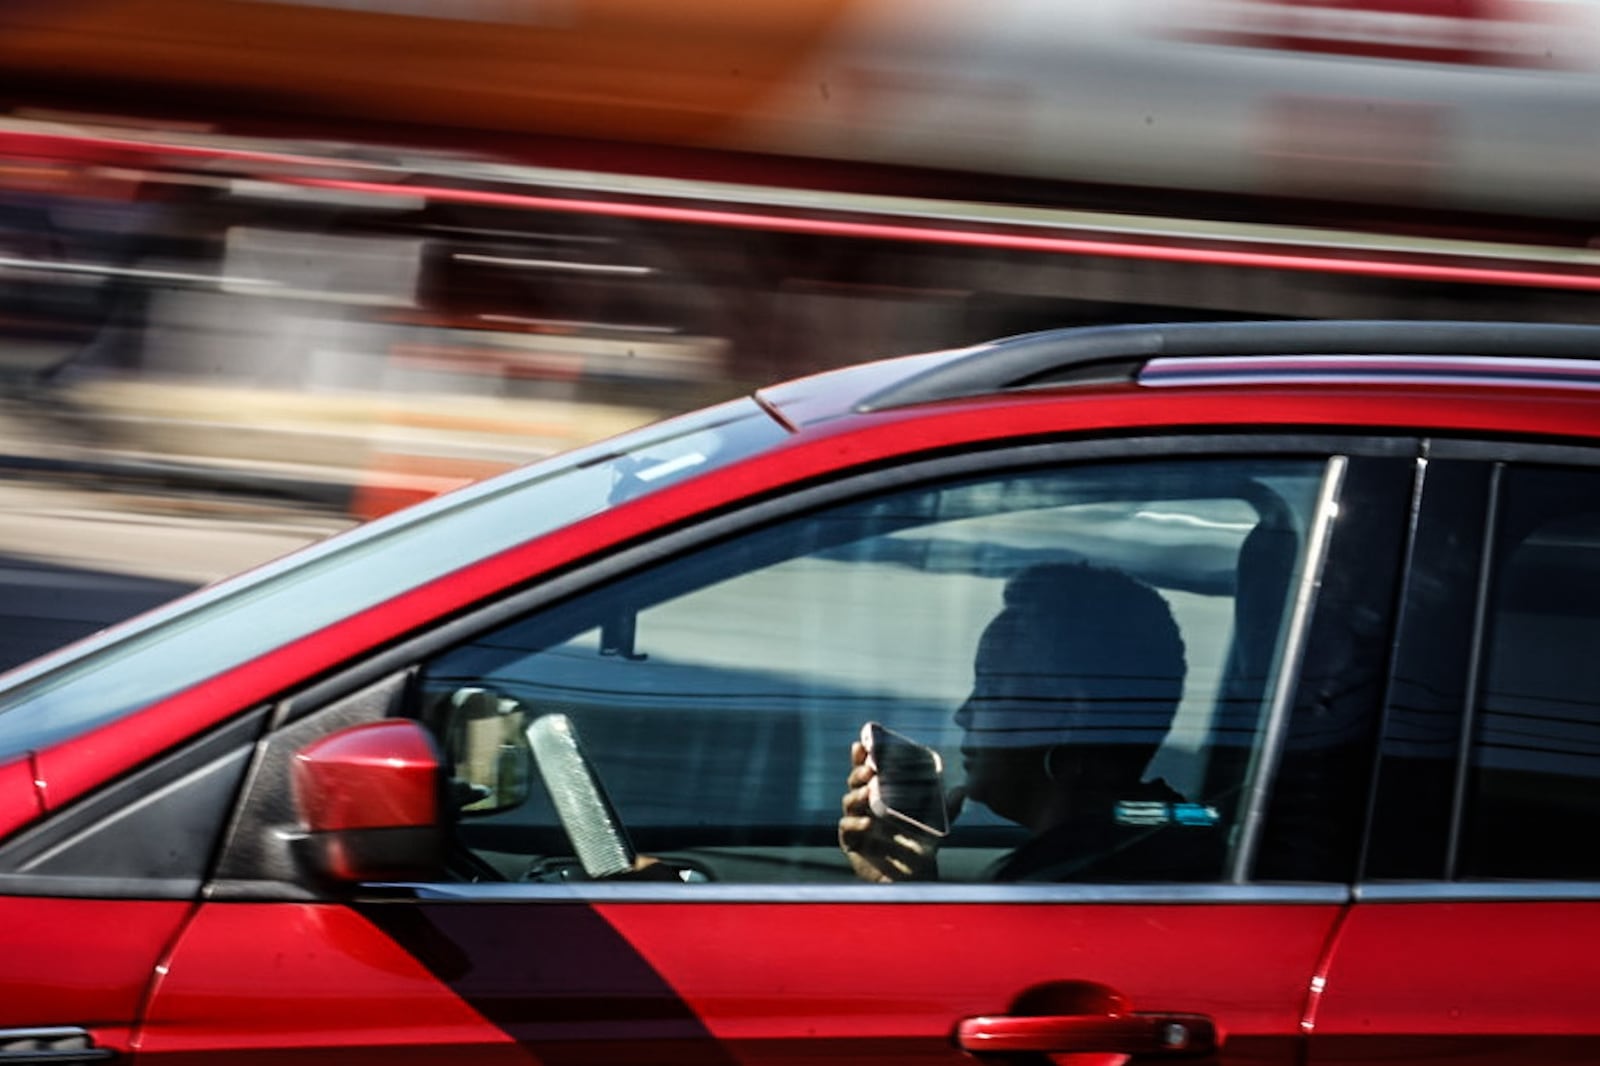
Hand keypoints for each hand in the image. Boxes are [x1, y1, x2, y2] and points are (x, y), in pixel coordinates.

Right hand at [838, 740, 939, 882]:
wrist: (914, 880)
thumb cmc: (920, 849)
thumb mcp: (935, 826)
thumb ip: (948, 808)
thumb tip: (962, 790)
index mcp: (881, 798)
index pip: (868, 772)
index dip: (861, 758)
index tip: (862, 744)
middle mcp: (866, 808)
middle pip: (855, 783)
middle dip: (858, 772)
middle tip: (869, 768)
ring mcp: (857, 825)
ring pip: (849, 802)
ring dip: (856, 794)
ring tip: (868, 791)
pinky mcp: (852, 844)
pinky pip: (847, 829)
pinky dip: (854, 823)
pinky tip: (867, 822)